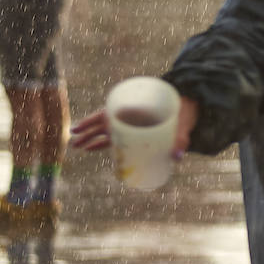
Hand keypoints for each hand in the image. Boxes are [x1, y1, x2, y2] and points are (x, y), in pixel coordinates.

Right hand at [70, 96, 200, 158]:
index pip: (110, 112)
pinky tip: (90, 148)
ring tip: (76, 146)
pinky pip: (114, 136)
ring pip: (106, 129)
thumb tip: (176, 157)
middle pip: (104, 121)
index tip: (79, 127)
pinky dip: (102, 142)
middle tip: (73, 138)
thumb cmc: (183, 112)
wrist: (190, 106)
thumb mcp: (182, 123)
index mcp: (138, 107)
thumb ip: (181, 138)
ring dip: (91, 137)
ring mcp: (131, 122)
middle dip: (88, 130)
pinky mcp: (134, 130)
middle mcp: (131, 114)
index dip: (94, 120)